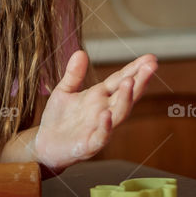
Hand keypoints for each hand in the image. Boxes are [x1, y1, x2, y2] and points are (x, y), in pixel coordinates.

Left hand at [33, 50, 156, 171]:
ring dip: (126, 99)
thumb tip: (80, 52)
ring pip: (119, 113)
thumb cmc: (58, 118)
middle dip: (139, 80)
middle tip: (152, 65)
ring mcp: (100, 128)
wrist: (43, 144)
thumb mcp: (64, 91)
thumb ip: (73, 74)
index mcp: (99, 96)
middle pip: (126, 94)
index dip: (134, 69)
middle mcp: (105, 110)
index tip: (150, 58)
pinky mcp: (90, 144)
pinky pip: (101, 135)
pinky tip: (106, 114)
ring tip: (131, 82)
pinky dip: (106, 126)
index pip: (120, 80)